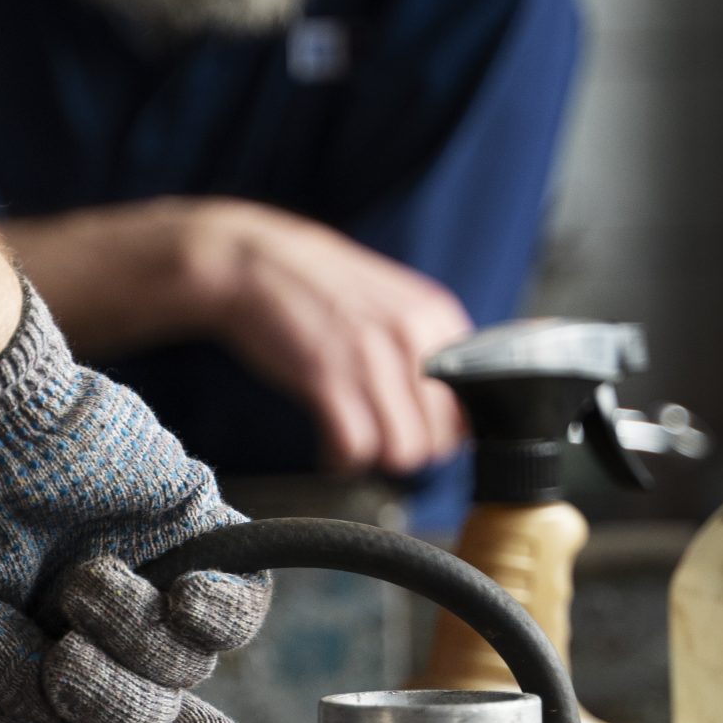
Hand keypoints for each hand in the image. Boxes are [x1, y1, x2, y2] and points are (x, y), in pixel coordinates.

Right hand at [0, 287, 268, 722]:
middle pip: (150, 707)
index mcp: (36, 649)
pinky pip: (244, 597)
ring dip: (149, 647)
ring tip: (88, 586)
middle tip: (68, 662)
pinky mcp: (193, 526)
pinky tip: (182, 599)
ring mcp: (151, 575)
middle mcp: (100, 623)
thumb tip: (55, 719)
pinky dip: (221, 612)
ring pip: (192, 663)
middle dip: (116, 702)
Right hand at [179, 201, 471, 475]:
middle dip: (408, 449)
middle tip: (378, 441)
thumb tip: (446, 402)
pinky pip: (355, 448)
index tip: (417, 430)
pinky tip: (329, 449)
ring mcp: (371, 358)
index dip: (444, 428)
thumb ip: (423, 341)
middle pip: (439, 437)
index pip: (471, 401)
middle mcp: (412, 336)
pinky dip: (342, 459)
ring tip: (353, 445)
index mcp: (435, 314)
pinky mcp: (328, 379)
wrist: (252, 263)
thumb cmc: (315, 285)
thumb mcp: (389, 299)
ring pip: (403, 450)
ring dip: (376, 459)